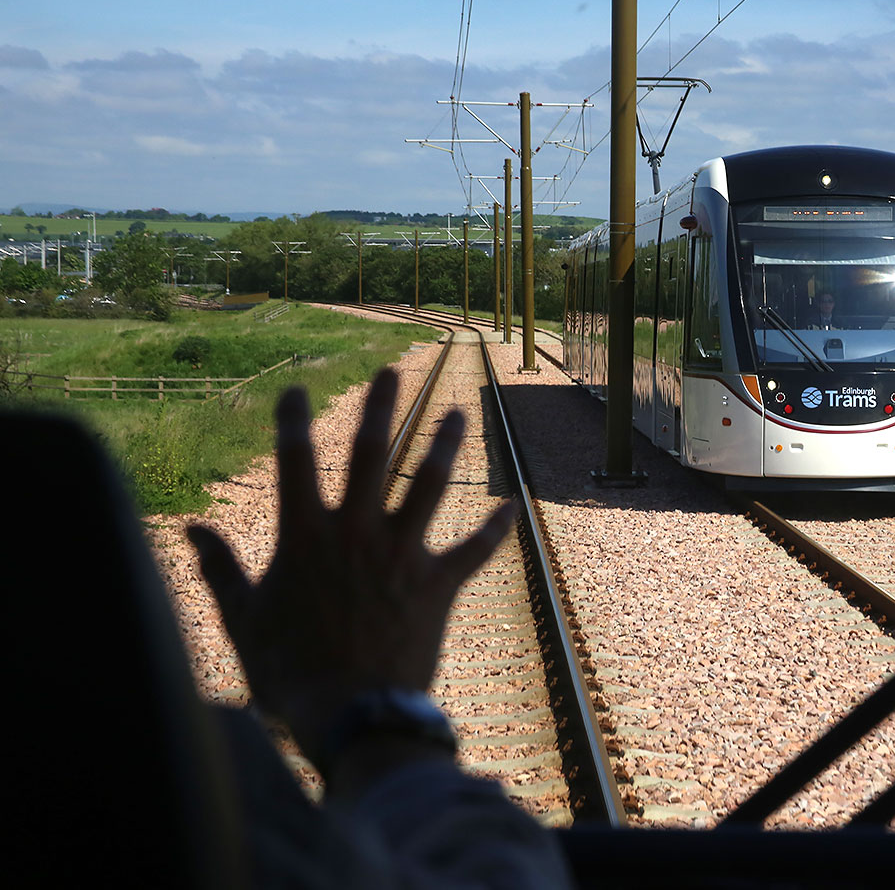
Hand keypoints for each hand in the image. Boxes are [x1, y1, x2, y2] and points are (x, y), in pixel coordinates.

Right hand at [187, 368, 517, 771]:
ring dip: (446, 445)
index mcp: (305, 536)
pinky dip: (495, 530)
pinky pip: (474, 550)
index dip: (293, 420)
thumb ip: (219, 569)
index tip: (295, 390)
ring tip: (460, 413)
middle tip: (393, 372)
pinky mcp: (438, 584)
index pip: (295, 460)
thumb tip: (192, 531)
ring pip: (430, 485)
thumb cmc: (288, 670)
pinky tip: (513, 508)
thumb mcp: (242, 618)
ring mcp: (402, 555)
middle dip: (383, 407)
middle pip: (373, 454)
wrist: (349, 712)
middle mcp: (357, 533)